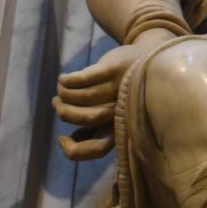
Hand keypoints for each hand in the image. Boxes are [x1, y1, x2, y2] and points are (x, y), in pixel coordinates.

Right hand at [54, 28, 175, 160]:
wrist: (149, 57)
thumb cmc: (126, 91)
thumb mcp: (112, 113)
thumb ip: (95, 129)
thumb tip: (70, 141)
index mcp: (124, 127)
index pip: (98, 149)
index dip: (74, 150)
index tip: (61, 139)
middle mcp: (124, 110)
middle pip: (85, 119)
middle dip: (64, 113)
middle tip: (57, 104)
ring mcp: (120, 89)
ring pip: (81, 98)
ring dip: (64, 95)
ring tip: (60, 91)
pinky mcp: (114, 69)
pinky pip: (81, 79)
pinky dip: (67, 81)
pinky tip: (63, 79)